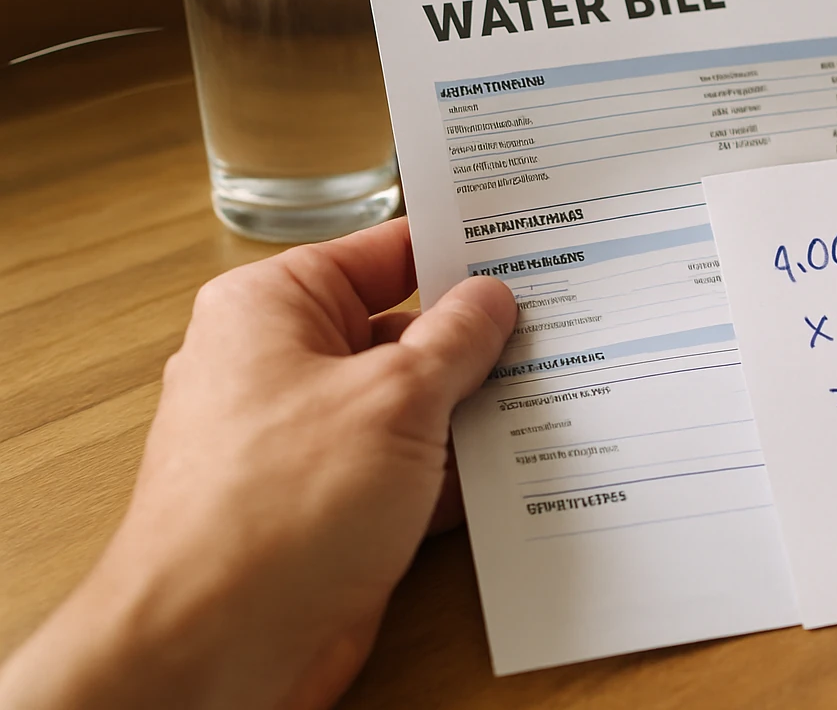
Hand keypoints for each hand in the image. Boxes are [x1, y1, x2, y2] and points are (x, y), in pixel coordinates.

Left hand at [0, 218, 517, 708]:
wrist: (215, 647)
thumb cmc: (272, 509)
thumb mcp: (396, 397)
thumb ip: (456, 340)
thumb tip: (490, 300)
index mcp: (273, 308)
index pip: (382, 252)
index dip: (456, 250)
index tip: (526, 250)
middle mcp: (282, 366)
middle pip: (402, 329)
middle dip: (476, 339)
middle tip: (559, 326)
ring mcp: (307, 441)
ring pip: (411, 406)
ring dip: (471, 412)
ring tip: (555, 392)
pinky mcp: (330, 507)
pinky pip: (408, 471)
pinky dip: (456, 473)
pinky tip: (519, 468)